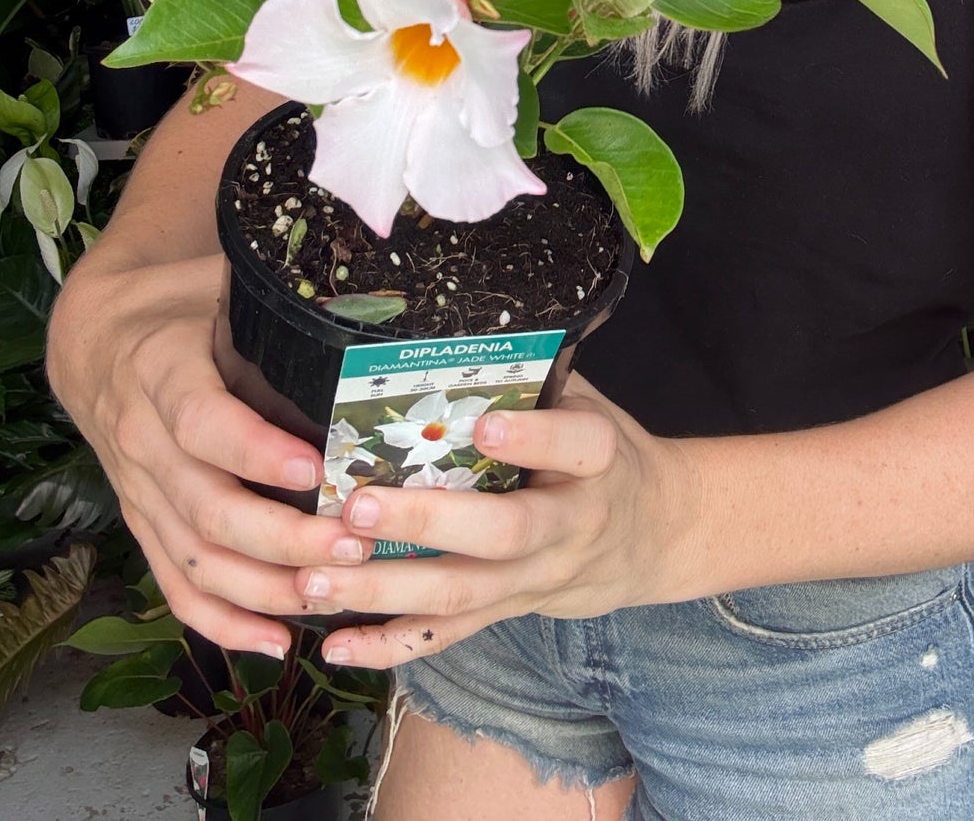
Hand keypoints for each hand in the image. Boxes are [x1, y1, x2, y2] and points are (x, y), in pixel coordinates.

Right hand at [47, 252, 380, 654]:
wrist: (97, 340)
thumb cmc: (181, 305)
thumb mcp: (221, 285)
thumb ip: (279, 304)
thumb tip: (373, 306)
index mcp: (161, 370)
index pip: (203, 423)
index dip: (256, 452)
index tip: (316, 470)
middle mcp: (142, 439)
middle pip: (206, 507)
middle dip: (283, 539)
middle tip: (353, 546)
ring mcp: (139, 492)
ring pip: (194, 559)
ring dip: (265, 587)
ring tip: (332, 593)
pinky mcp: (145, 526)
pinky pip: (177, 587)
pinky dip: (224, 624)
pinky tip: (277, 642)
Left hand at [295, 375, 700, 669]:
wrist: (656, 534)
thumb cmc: (604, 454)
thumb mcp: (589, 404)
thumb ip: (533, 382)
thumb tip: (454, 329)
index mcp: (597, 458)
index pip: (575, 445)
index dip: (532, 440)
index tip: (484, 428)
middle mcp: (570, 523)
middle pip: (504, 531)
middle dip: (428, 522)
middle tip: (360, 507)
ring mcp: (539, 576)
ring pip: (463, 591)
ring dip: (385, 588)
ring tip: (316, 577)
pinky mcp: (511, 611)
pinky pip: (449, 634)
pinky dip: (389, 645)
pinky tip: (334, 643)